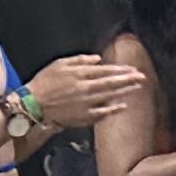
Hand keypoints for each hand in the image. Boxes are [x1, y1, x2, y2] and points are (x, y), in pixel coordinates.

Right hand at [24, 54, 143, 130]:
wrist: (33, 106)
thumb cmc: (44, 83)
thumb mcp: (59, 64)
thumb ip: (79, 60)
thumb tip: (97, 59)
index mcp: (80, 74)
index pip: (106, 71)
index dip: (121, 70)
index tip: (133, 69)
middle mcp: (86, 88)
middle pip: (112, 83)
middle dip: (129, 80)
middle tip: (142, 78)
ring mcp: (86, 103)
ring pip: (110, 96)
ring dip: (125, 92)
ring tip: (137, 88)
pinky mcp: (84, 116)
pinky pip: (102, 113)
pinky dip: (113, 109)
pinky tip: (122, 106)